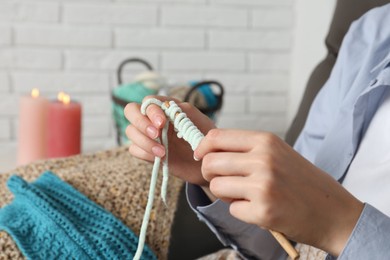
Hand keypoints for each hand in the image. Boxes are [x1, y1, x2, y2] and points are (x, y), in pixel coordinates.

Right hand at [124, 96, 214, 185]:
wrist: (207, 161)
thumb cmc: (204, 137)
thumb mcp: (198, 120)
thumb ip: (182, 111)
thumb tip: (166, 107)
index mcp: (165, 108)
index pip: (148, 102)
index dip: (152, 111)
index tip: (162, 123)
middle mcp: (153, 119)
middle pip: (131, 111)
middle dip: (141, 123)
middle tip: (156, 135)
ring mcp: (149, 135)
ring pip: (131, 131)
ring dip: (144, 141)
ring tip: (163, 152)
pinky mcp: (147, 152)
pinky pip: (134, 149)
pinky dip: (144, 153)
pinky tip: (160, 157)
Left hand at [194, 129, 363, 255]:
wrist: (333, 211)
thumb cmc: (302, 181)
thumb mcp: (277, 152)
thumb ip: (246, 148)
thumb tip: (208, 148)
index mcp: (265, 140)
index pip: (216, 137)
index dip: (202, 148)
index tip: (202, 156)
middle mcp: (263, 159)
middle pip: (210, 163)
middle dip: (211, 174)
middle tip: (225, 180)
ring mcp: (263, 185)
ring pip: (216, 186)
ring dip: (226, 194)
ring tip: (247, 195)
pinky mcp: (263, 211)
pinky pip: (232, 210)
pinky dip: (242, 211)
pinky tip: (261, 209)